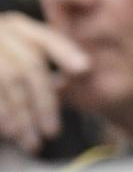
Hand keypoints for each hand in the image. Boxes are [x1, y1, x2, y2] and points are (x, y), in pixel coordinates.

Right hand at [0, 12, 89, 152]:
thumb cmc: (6, 63)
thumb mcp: (25, 55)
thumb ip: (54, 60)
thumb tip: (84, 70)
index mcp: (18, 28)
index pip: (47, 39)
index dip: (66, 52)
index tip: (85, 68)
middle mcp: (1, 34)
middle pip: (28, 67)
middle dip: (43, 102)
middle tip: (53, 132)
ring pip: (8, 82)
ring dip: (21, 117)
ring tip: (32, 143)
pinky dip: (2, 114)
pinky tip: (9, 134)